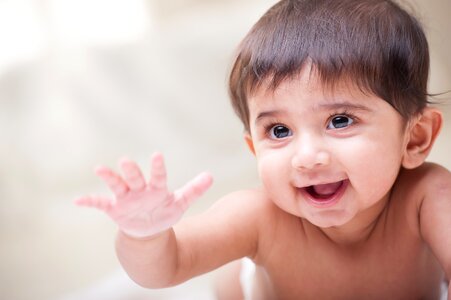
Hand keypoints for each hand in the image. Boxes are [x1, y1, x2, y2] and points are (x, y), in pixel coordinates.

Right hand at [75, 153, 212, 237]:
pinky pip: (100, 203)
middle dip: (131, 171)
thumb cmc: (164, 211)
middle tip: (126, 161)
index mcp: (156, 188)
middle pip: (135, 178)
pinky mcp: (114, 208)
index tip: (156, 155)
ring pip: (117, 185)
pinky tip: (77, 200)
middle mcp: (139, 189)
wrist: (149, 229)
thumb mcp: (180, 202)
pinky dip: (89, 201)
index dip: (157, 167)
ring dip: (109, 177)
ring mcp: (125, 198)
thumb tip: (211, 175)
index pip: (158, 176)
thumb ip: (194, 189)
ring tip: (99, 168)